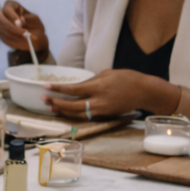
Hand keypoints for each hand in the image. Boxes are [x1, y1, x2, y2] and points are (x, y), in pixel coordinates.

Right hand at [0, 0, 48, 58]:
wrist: (34, 37)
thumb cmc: (35, 25)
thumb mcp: (35, 19)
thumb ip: (29, 18)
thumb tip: (21, 19)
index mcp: (11, 6)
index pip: (7, 9)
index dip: (12, 16)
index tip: (21, 23)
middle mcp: (3, 14)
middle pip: (0, 18)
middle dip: (11, 27)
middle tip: (23, 33)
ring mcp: (0, 24)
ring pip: (1, 28)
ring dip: (13, 34)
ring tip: (25, 37)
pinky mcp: (0, 33)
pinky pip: (2, 36)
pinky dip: (11, 39)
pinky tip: (20, 40)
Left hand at [42, 68, 177, 119]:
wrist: (145, 92)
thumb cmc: (128, 78)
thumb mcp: (108, 73)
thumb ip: (92, 80)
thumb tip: (81, 86)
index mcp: (98, 87)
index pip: (74, 89)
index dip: (58, 89)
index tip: (46, 87)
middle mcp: (98, 101)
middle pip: (72, 105)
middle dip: (56, 103)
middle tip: (43, 100)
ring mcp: (102, 110)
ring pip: (78, 114)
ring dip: (63, 111)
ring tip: (51, 107)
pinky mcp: (105, 115)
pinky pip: (87, 116)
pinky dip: (75, 114)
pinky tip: (66, 112)